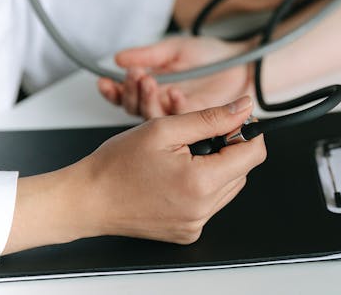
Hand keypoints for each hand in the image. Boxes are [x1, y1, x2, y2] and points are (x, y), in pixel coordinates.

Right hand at [4, 97, 265, 253]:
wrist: (87, 199)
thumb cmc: (116, 164)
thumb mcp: (165, 128)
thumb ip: (211, 117)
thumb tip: (244, 108)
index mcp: (201, 183)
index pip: (254, 154)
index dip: (247, 132)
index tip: (232, 121)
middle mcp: (202, 210)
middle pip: (242, 170)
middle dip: (226, 148)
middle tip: (194, 137)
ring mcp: (195, 224)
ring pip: (228, 186)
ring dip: (214, 167)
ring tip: (182, 156)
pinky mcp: (187, 232)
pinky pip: (210, 203)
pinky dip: (201, 186)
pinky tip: (175, 176)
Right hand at [98, 36, 252, 117]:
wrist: (243, 62)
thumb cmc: (212, 56)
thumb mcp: (175, 49)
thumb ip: (149, 54)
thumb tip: (118, 59)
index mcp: (156, 91)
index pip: (127, 97)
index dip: (115, 91)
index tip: (105, 81)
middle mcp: (165, 108)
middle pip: (137, 110)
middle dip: (131, 93)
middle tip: (136, 76)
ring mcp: (181, 119)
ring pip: (155, 118)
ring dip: (149, 99)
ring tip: (149, 80)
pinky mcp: (198, 125)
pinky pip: (182, 120)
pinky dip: (175, 105)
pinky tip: (174, 92)